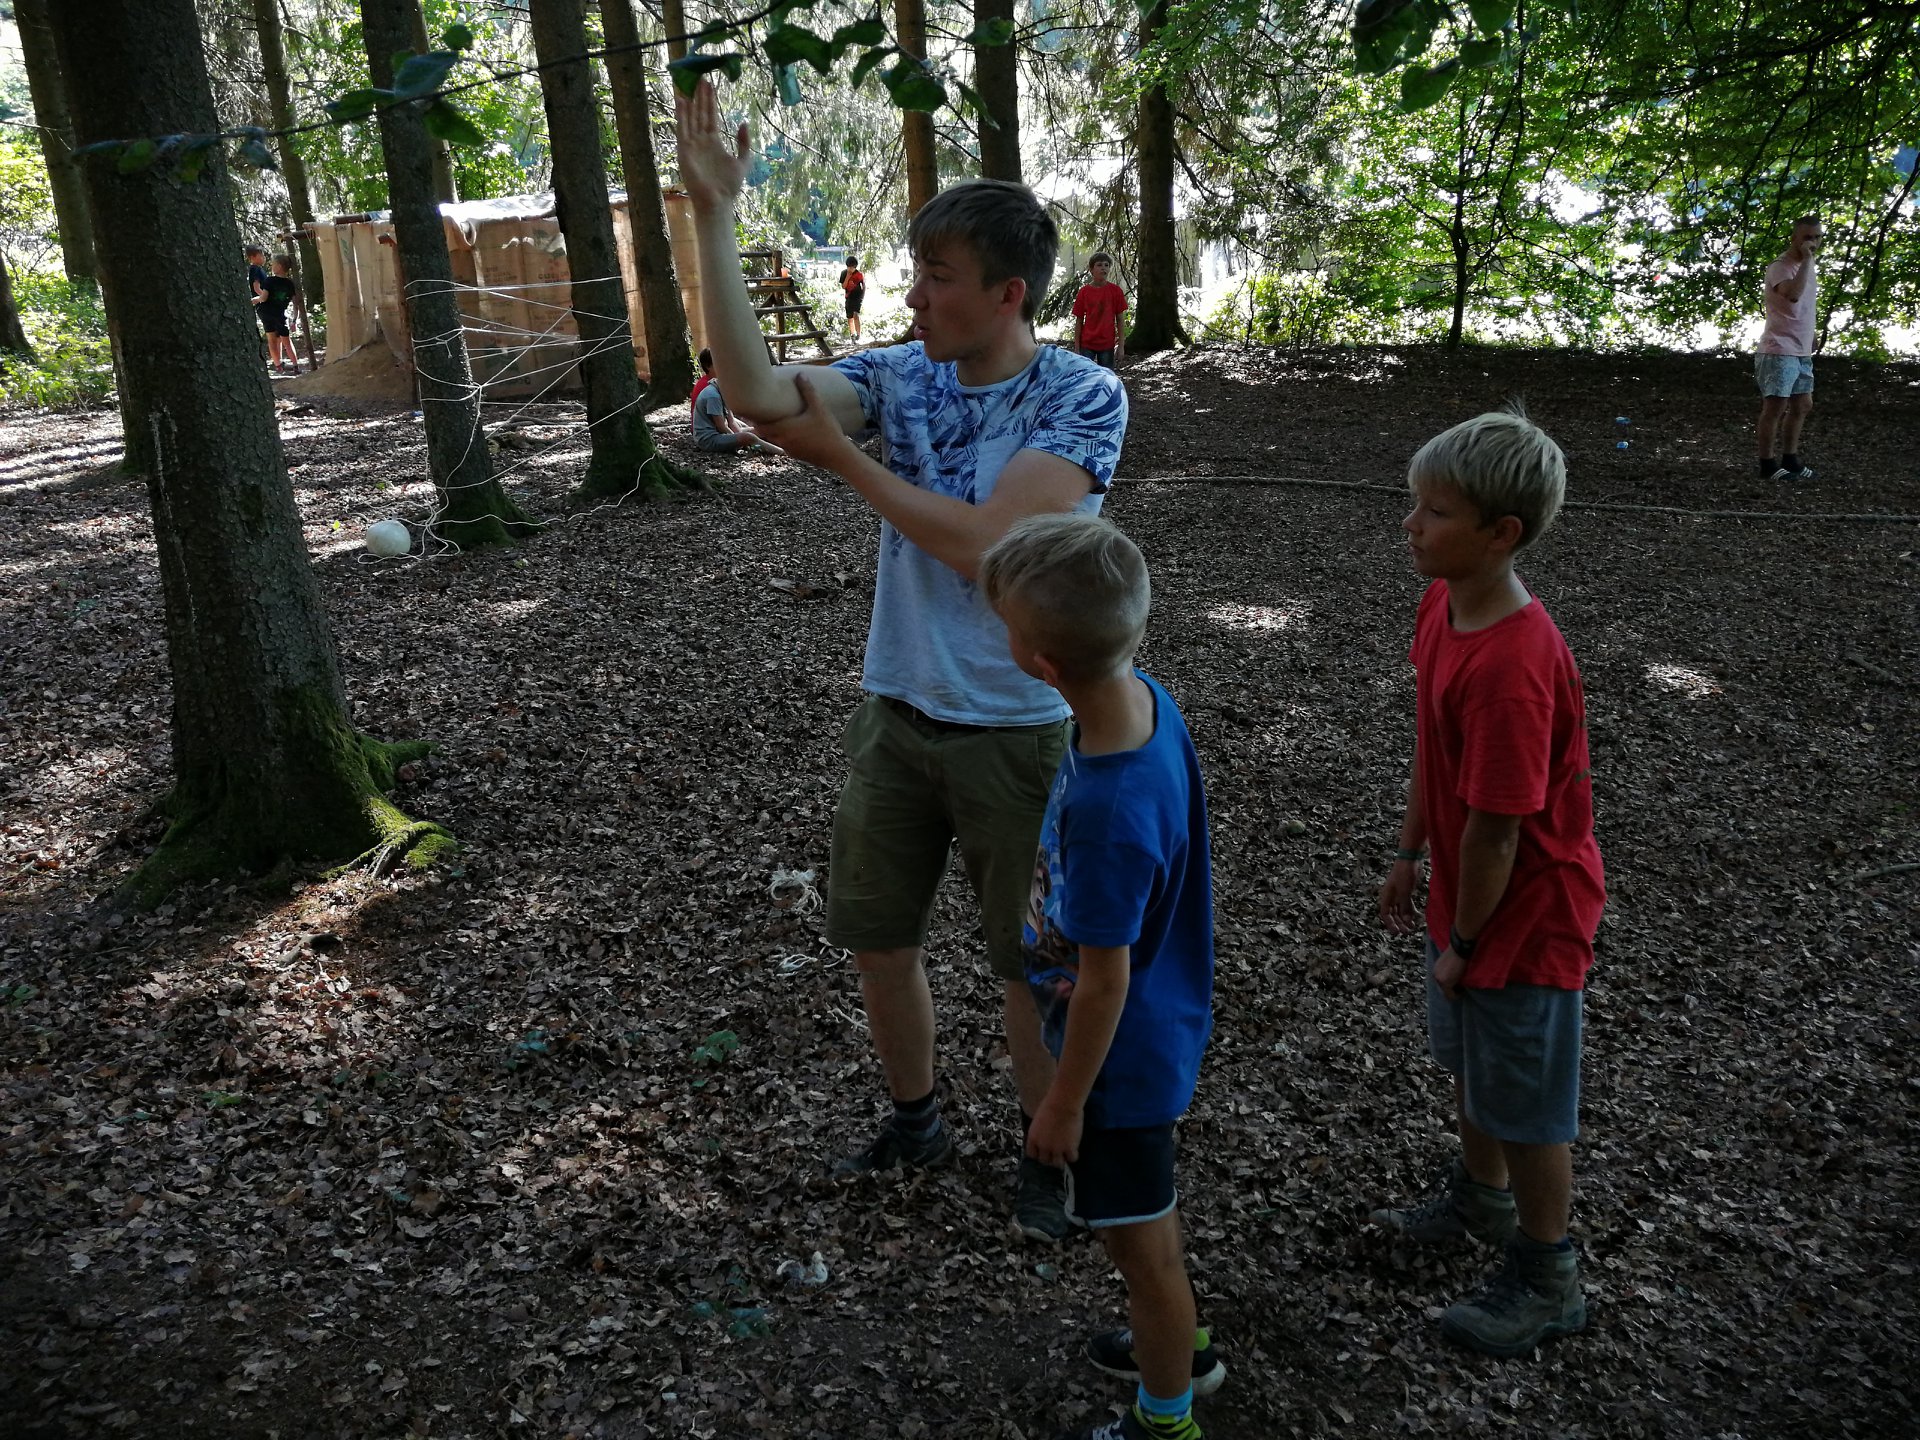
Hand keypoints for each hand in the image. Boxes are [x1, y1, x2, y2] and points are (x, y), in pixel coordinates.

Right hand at [672, 78, 750, 212]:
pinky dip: (682, 115)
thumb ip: (744, 143)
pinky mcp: (685, 151)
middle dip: (700, 96)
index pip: (711, 116)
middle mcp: (702, 141)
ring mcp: (692, 145)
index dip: (710, 100)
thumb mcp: (743, 161)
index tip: (710, 84)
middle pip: (700, 113)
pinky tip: (682, 101)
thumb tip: (743, 122)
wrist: (718, 202)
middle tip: (701, 76)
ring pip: (691, 118)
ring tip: (690, 83)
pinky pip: (682, 129)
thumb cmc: (729, 186)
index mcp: (714, 142)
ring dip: (691, 101)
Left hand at [751, 372, 851, 469]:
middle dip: (757, 424)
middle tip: (751, 413)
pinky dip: (779, 438)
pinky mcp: (795, 455)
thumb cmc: (828, 431)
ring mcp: (788, 449)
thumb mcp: (819, 408)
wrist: (838, 456)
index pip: (759, 425)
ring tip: (766, 421)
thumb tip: (800, 374)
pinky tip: (785, 432)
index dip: (751, 418)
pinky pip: (781, 445)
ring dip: (768, 432)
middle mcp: (782, 440)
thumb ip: (808, 391)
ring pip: (771, 440)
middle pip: (762, 433)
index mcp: (784, 428)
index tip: (745, 410)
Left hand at [1025, 1094, 1082, 1166]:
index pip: (1032, 1154)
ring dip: (1061, 1160)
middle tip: (1055, 1153)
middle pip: (1044, 1161)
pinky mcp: (1069, 1148)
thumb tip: (1045, 1137)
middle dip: (1049, 1158)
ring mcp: (1056, 1149)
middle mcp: (1043, 1146)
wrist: (1063, 1103)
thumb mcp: (1038, 1120)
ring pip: (1057, 1164)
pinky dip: (1073, 1155)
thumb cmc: (1050, 1105)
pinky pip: (1072, 1158)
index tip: (1042, 1152)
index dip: (1038, 1154)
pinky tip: (1074, 1150)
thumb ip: (1039, 1132)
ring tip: (1065, 1154)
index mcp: (1033, 1138)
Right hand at [1378, 860, 1417, 932]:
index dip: (1390, 923)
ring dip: (1405, 918)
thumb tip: (1406, 922)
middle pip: (1392, 914)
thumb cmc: (1404, 873)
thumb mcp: (1404, 892)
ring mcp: (1398, 893)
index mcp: (1386, 896)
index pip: (1385, 914)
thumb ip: (1405, 907)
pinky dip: (1410, 911)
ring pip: (1400, 910)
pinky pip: (1406, 904)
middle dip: (1399, 923)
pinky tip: (1416, 916)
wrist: (1411, 859)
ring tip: (1412, 926)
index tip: (1397, 932)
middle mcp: (1391, 896)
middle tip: (1407, 932)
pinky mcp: (1406, 891)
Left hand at [1432, 945, 1466, 1001]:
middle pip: (1443, 989)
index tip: (1459, 985)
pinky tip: (1463, 991)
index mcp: (1436, 970)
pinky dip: (1457, 995)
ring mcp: (1439, 980)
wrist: (1459, 949)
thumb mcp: (1450, 962)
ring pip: (1446, 993)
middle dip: (1452, 989)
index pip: (1441, 982)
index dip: (1451, 985)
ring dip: (1455, 992)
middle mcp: (1435, 975)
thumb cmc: (1457, 952)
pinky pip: (1450, 995)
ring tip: (1462, 989)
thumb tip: (1454, 978)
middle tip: (1461, 988)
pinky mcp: (1445, 983)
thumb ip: (1448, 970)